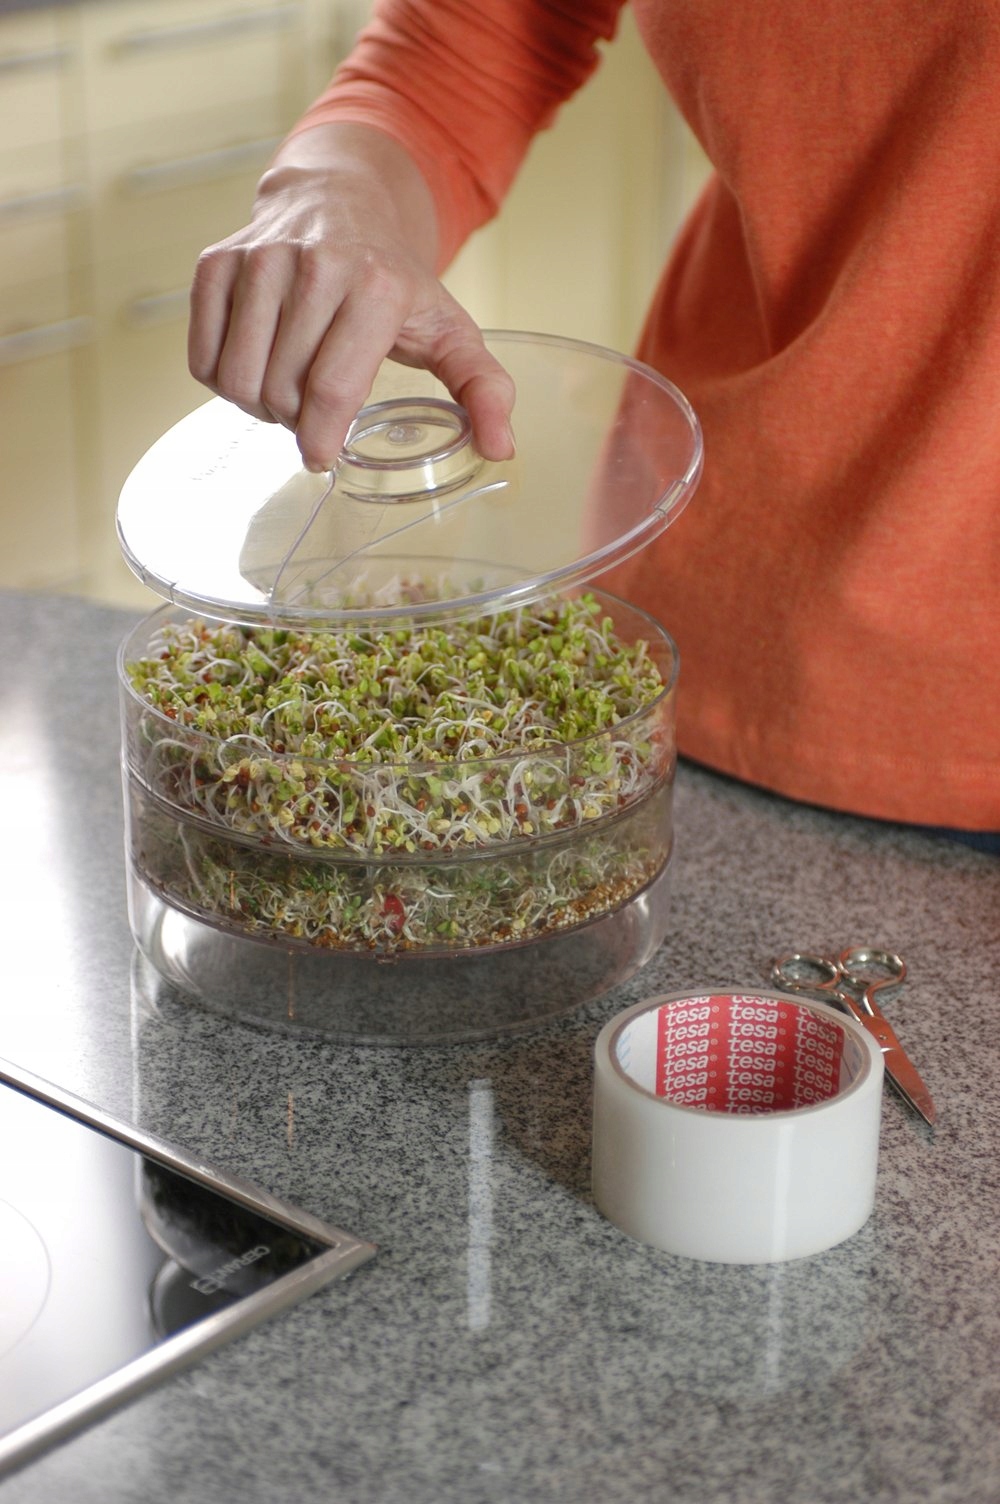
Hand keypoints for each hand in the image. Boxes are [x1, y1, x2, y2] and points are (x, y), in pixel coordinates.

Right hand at [188, 124, 515, 470]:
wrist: (341, 197)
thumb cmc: (395, 279)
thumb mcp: (451, 329)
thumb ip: (482, 389)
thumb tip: (501, 450)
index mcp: (375, 285)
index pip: (331, 390)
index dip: (320, 439)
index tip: (321, 456)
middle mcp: (314, 263)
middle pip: (282, 393)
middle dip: (296, 420)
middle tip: (314, 409)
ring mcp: (260, 259)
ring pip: (238, 379)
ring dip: (259, 406)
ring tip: (286, 391)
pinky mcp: (218, 262)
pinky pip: (203, 359)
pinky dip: (224, 381)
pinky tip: (256, 367)